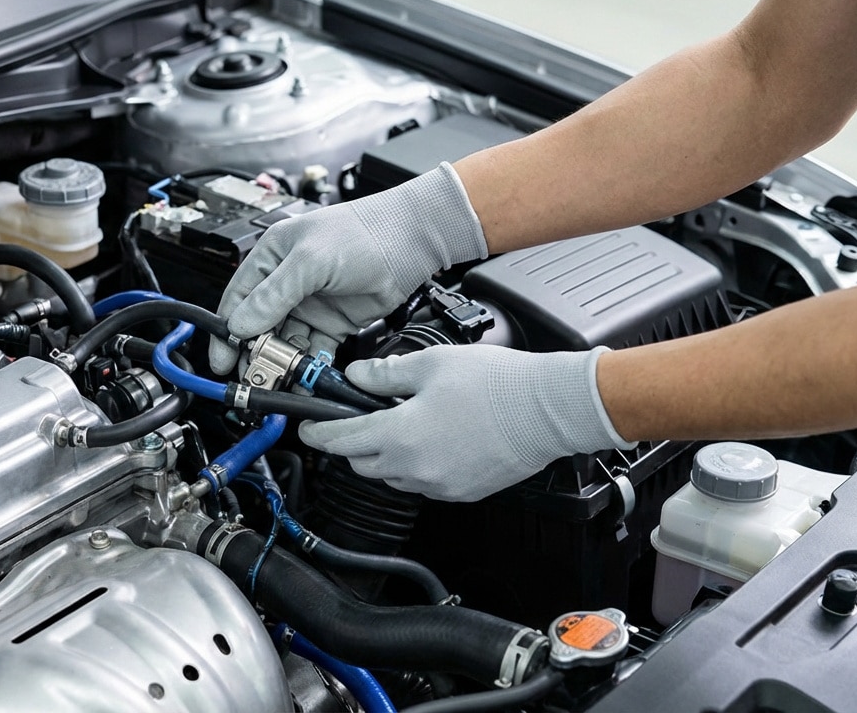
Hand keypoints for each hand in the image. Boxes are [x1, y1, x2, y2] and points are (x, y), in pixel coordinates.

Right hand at [208, 163, 487, 373]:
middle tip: (252, 376)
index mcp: (271, 258)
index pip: (237, 300)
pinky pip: (312, 350)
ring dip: (280, 362)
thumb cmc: (363, 233)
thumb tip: (242, 325)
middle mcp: (286, 282)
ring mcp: (310, 304)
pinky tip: (307, 374)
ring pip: (284, 342)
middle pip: (258, 327)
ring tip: (279, 379)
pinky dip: (308, 364)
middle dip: (253, 353)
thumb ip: (274, 295)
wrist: (412, 241)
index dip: (227, 331)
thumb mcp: (311, 261)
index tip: (223, 359)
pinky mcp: (333, 323)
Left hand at [298, 345, 634, 501]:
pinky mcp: (462, 492)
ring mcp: (440, 485)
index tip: (307, 428)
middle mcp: (416, 468)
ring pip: (393, 476)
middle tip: (356, 419)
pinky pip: (424, 483)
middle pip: (362, 463)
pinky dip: (417, 466)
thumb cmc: (499, 384)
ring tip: (402, 426)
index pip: (341, 440)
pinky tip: (432, 441)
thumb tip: (357, 376)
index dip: (318, 433)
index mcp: (401, 435)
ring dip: (385, 456)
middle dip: (352, 443)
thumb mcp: (432, 364)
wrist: (549, 410)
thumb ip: (385, 373)